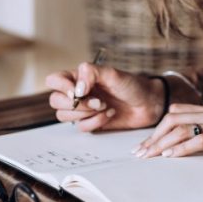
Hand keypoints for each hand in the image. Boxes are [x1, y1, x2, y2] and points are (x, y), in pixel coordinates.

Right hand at [45, 62, 163, 131]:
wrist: (148, 104)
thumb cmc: (132, 85)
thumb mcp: (113, 74)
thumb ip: (92, 73)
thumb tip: (76, 88)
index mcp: (79, 77)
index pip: (54, 80)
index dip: (61, 87)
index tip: (76, 92)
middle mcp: (78, 93)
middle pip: (55, 101)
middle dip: (76, 104)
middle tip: (98, 102)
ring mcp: (83, 109)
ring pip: (64, 115)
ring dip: (85, 114)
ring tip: (105, 107)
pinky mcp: (91, 123)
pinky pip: (80, 128)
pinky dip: (95, 122)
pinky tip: (109, 115)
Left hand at [132, 104, 202, 158]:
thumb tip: (197, 140)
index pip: (177, 113)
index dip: (158, 128)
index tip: (146, 143)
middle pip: (173, 120)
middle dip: (153, 137)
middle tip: (140, 152)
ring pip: (182, 129)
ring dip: (161, 144)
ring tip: (148, 156)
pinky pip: (199, 140)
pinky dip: (181, 148)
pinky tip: (170, 156)